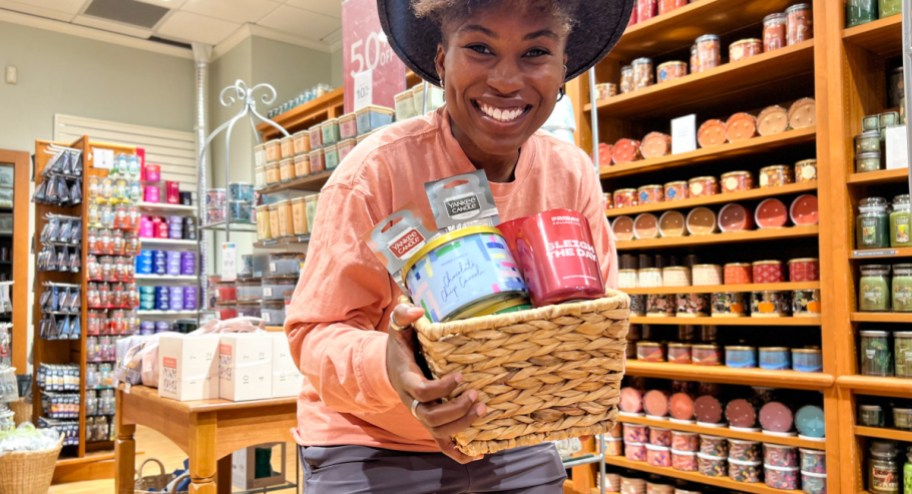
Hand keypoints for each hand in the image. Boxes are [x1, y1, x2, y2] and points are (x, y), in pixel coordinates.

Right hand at [386, 303, 485, 463]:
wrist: (391, 368)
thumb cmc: (401, 346)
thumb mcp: (399, 328)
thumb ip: (403, 315)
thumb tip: (416, 309)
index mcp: (407, 381)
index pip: (422, 392)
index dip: (441, 388)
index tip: (461, 375)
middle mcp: (413, 403)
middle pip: (431, 417)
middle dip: (456, 410)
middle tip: (477, 396)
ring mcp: (422, 415)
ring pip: (438, 432)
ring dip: (462, 427)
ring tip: (484, 411)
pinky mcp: (431, 423)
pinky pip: (442, 444)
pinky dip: (459, 453)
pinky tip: (479, 452)